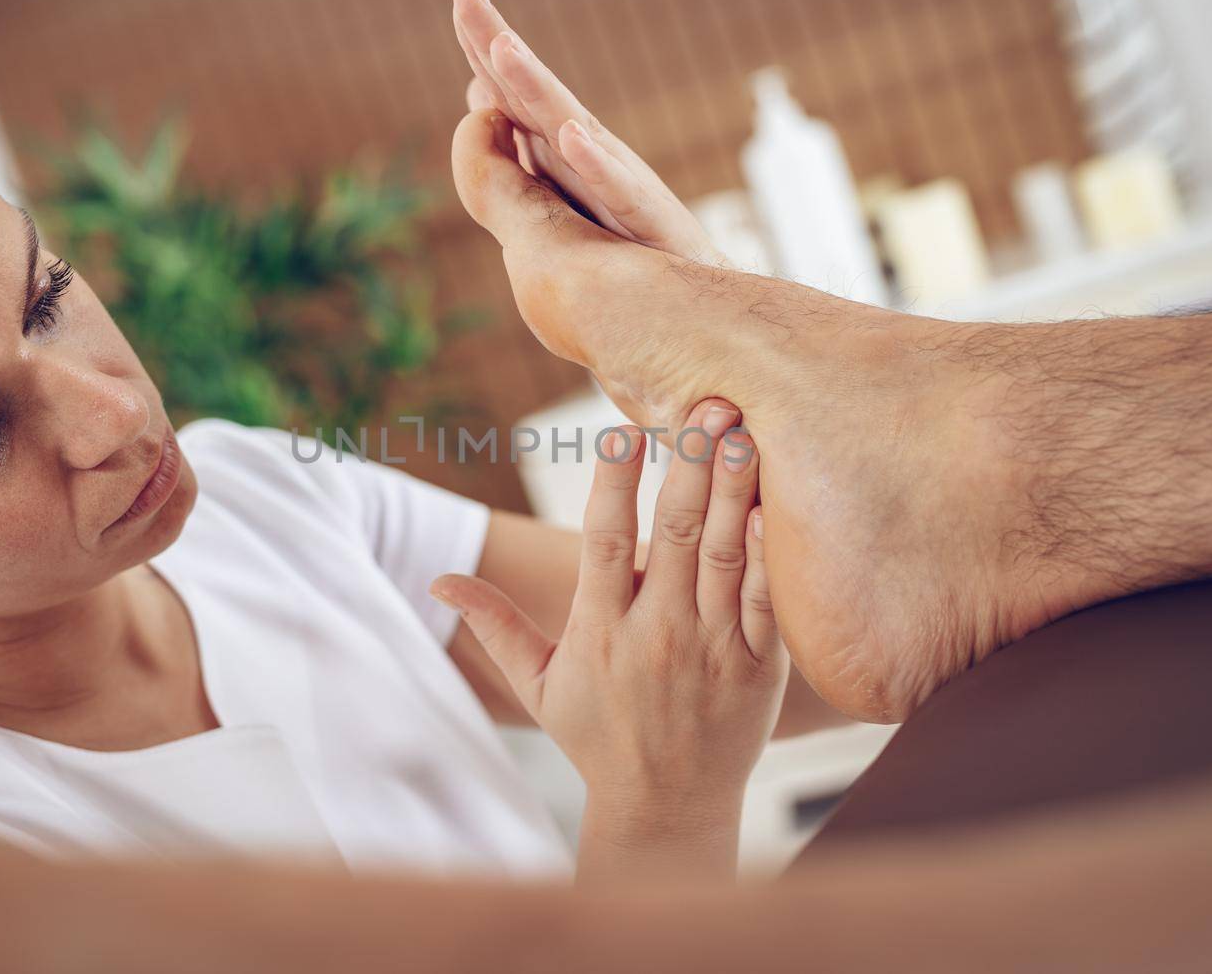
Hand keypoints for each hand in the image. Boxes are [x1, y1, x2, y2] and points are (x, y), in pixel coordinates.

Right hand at [431, 399, 784, 878]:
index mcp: (600, 630)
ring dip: (734, 490)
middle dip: (688, 465)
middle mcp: (657, 633)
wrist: (667, 807)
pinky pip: (766, 601)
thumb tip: (436, 580)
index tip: (616, 426)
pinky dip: (770, 554)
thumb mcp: (538, 685)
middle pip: (673, 534)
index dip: (610, 482)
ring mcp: (712, 648)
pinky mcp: (757, 666)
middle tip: (704, 404)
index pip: (604, 542)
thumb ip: (495, 626)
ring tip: (741, 432)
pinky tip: (774, 506)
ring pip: (725, 555)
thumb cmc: (597, 737)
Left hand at [452, 0, 719, 265]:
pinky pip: (614, 188)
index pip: (511, 89)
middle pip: (531, 92)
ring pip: (568, 128)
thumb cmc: (624, 231)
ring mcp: (614, 177)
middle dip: (498, 42)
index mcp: (558, 144)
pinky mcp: (643, 216)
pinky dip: (594, 161)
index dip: (483, 44)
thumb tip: (479, 92)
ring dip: (535, 87)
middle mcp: (586, 149)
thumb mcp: (558, 182)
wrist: (690, 281)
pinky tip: (571, 137)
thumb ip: (516, 137)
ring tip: (503, 47)